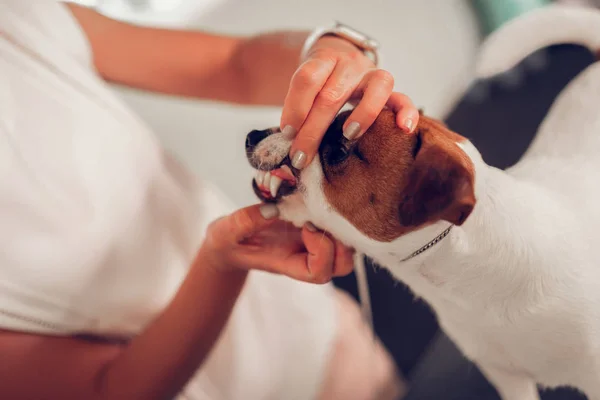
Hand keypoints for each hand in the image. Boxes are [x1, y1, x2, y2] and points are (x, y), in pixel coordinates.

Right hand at [199, 204, 354, 282]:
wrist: (230, 242)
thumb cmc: (228, 242)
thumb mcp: (226, 232)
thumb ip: (245, 222)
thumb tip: (273, 209)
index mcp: (288, 263)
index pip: (319, 273)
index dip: (322, 251)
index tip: (306, 226)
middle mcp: (306, 256)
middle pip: (342, 265)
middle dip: (340, 242)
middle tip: (321, 216)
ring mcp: (312, 243)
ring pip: (346, 248)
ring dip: (341, 227)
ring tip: (320, 205)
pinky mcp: (313, 228)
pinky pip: (338, 228)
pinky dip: (335, 214)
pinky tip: (317, 197)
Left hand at [281, 35, 419, 168]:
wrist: (339, 58)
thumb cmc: (317, 82)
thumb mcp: (304, 86)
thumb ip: (298, 108)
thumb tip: (290, 145)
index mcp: (323, 59)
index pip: (307, 78)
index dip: (295, 106)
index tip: (287, 133)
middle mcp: (349, 64)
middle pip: (332, 94)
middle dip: (313, 130)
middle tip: (301, 157)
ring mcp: (372, 75)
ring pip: (376, 87)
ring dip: (362, 114)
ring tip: (348, 136)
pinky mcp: (389, 90)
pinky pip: (402, 98)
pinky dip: (406, 112)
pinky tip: (404, 129)